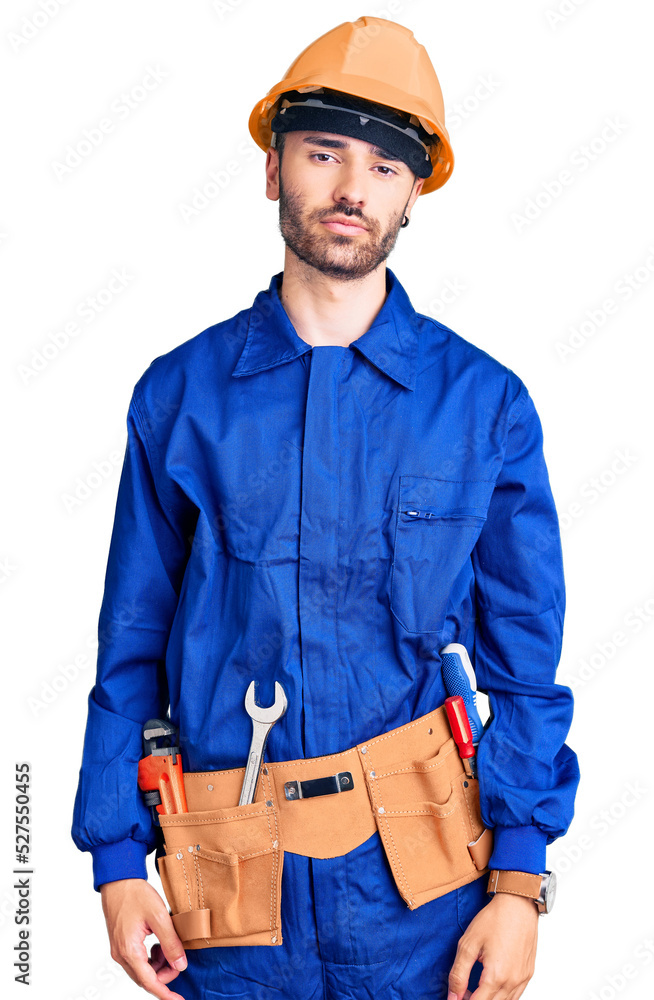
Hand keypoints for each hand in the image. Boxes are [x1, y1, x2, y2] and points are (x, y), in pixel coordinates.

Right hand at [100, 877, 187, 999]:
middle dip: (165, 974)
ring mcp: (119, 950)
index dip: (165, 993)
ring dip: (158, 965)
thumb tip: (180, 965)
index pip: (149, 982)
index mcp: (129, 951)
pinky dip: (151, 958)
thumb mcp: (159, 916)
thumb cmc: (136, 894)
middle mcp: (121, 955)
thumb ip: (171, 942)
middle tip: (180, 960)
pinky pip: (138, 960)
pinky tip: (160, 944)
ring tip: (170, 947)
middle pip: (146, 978)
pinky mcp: (121, 944)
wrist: (118, 880)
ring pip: (142, 970)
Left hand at [447, 891, 538, 999]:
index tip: (454, 998)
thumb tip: (453, 996)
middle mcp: (512, 982)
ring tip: (474, 988)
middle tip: (462, 991)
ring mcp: (523, 979)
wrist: (518, 904)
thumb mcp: (468, 944)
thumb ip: (459, 973)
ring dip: (488, 999)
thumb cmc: (494, 919)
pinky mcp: (528, 974)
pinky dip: (502, 996)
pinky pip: (515, 996)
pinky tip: (491, 984)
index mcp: (496, 976)